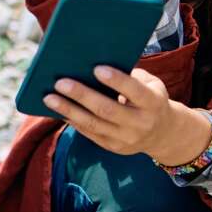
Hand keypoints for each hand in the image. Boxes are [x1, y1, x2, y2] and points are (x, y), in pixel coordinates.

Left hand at [42, 65, 211, 165]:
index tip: (96, 68)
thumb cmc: (151, 99)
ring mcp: (125, 139)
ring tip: (49, 97)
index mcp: (153, 103)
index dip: (116, 80)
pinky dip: (72, 120)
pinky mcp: (112, 147)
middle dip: (82, 95)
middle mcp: (140, 123)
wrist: (163, 134)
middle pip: (107, 109)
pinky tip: (57, 110)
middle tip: (60, 82)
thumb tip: (94, 64)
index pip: (134, 91)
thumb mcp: (151, 84)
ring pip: (93, 124)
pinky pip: (88, 133)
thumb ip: (130, 75)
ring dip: (68, 110)